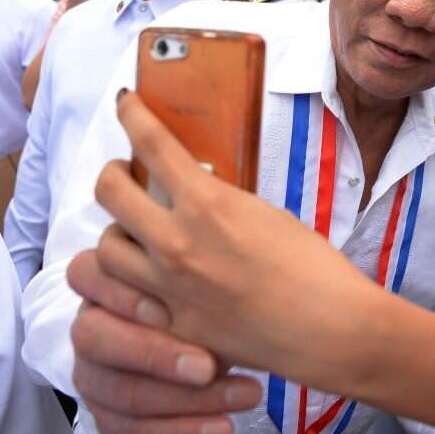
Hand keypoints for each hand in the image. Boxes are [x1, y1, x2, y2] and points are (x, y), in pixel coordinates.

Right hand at [68, 250, 262, 433]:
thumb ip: (200, 279)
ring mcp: (94, 373)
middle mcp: (90, 326)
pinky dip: (180, 433)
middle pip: (94, 338)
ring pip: (118, 391)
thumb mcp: (202, 282)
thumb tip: (226, 284)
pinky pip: (129, 431)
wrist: (207, 349)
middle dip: (154, 355)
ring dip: (184, 401)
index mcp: (104, 282)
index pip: (86, 273)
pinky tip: (222, 426)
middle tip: (210, 366)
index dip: (120, 293)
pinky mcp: (108, 414)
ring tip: (243, 395)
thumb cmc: (206, 298)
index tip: (168, 311)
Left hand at [92, 91, 380, 388]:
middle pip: (108, 193)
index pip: (151, 144)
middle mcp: (177, 243)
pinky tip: (148, 282)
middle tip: (123, 174)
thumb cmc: (314, 269)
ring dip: (117, 232)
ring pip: (104, 250)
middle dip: (111, 174)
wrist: (330, 329)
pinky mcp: (172, 327)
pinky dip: (130, 283)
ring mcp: (168, 289)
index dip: (131, 115)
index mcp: (208, 205)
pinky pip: (126, 298)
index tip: (125, 104)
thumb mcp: (267, 215)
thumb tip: (197, 196)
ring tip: (134, 232)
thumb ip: (221, 204)